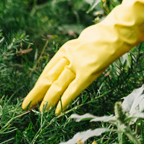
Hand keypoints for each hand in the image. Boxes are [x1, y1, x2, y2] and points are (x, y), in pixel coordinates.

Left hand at [22, 24, 136, 113]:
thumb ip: (75, 53)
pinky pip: (73, 90)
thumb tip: (70, 63)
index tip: (33, 93)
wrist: (116, 32)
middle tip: (27, 106)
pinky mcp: (88, 73)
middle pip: (48, 78)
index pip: (48, 70)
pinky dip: (64, 101)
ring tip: (40, 111)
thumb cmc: (104, 35)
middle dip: (37, 93)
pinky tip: (57, 111)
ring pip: (57, 85)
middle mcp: (68, 57)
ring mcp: (77, 65)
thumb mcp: (84, 41)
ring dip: (48, 99)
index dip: (39, 83)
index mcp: (66, 49)